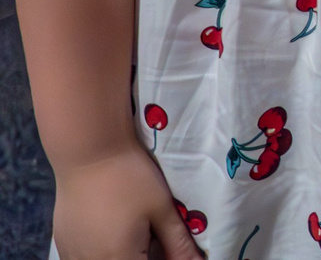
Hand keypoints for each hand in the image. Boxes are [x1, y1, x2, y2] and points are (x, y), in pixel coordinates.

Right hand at [50, 150, 202, 259]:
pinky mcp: (62, 242)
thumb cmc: (130, 178)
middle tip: (155, 237)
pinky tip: (113, 231)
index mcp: (119, 259)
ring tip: (137, 232)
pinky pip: (85, 257)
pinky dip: (103, 252)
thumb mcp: (162, 210)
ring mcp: (72, 254)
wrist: (89, 151)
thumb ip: (178, 244)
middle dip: (144, 257)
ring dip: (124, 255)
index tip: (172, 250)